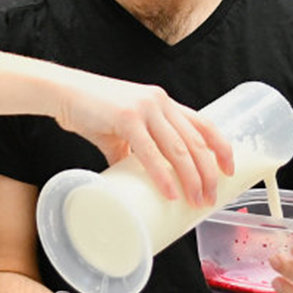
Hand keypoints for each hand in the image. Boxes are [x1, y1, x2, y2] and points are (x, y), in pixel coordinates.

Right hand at [53, 75, 233, 205]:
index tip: (229, 169)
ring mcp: (145, 109)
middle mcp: (160, 102)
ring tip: (196, 200)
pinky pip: (150, 152)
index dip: (221, 147)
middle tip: (211, 198)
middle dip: (208, 173)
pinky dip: (163, 175)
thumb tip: (138, 180)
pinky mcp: (126, 118)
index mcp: (164, 103)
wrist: (62, 91)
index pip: (204, 123)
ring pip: (179, 149)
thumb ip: (132, 151)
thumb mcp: (121, 129)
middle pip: (196, 142)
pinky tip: (170, 192)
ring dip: (192, 179)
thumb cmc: (91, 110)